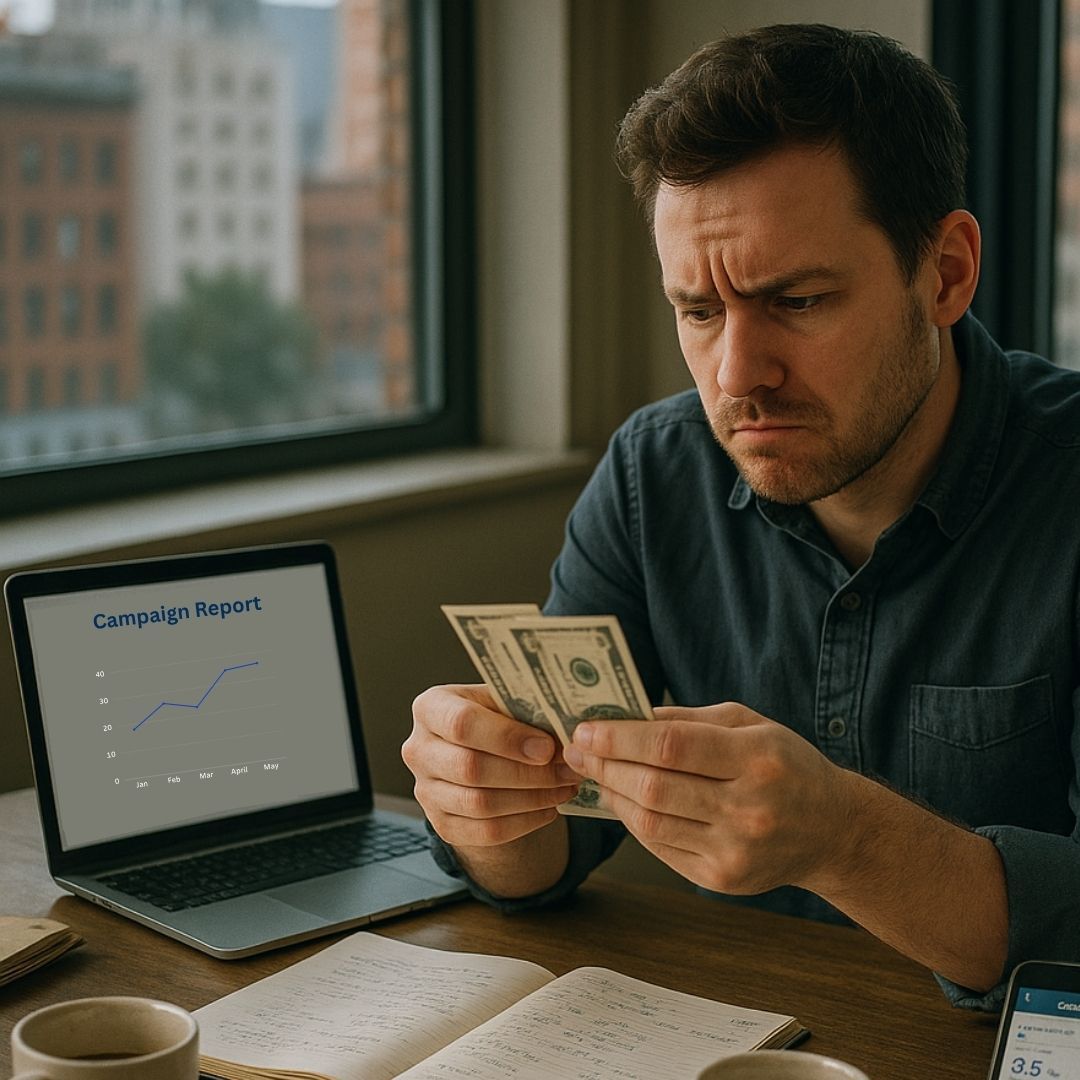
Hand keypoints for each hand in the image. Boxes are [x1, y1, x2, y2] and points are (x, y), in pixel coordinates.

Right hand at [402, 684, 580, 848]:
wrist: (477, 750)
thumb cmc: (493, 718)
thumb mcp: (503, 702)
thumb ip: (525, 710)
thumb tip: (567, 733)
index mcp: (431, 708)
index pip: (461, 724)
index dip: (506, 738)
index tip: (547, 747)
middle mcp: (419, 750)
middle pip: (471, 769)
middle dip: (527, 773)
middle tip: (568, 769)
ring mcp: (425, 791)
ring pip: (479, 804)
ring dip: (531, 799)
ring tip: (565, 787)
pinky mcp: (441, 824)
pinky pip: (484, 832)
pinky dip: (523, 823)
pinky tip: (548, 808)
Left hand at [562, 702, 855, 894]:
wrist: (832, 830)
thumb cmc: (785, 765)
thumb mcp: (748, 723)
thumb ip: (686, 718)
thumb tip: (624, 715)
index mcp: (757, 758)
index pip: (671, 746)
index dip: (620, 738)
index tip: (584, 729)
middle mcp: (749, 808)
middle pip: (654, 787)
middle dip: (605, 765)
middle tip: (575, 749)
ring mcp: (735, 850)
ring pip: (651, 822)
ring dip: (612, 794)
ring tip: (593, 773)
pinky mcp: (723, 879)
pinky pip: (661, 847)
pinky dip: (634, 821)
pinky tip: (622, 800)